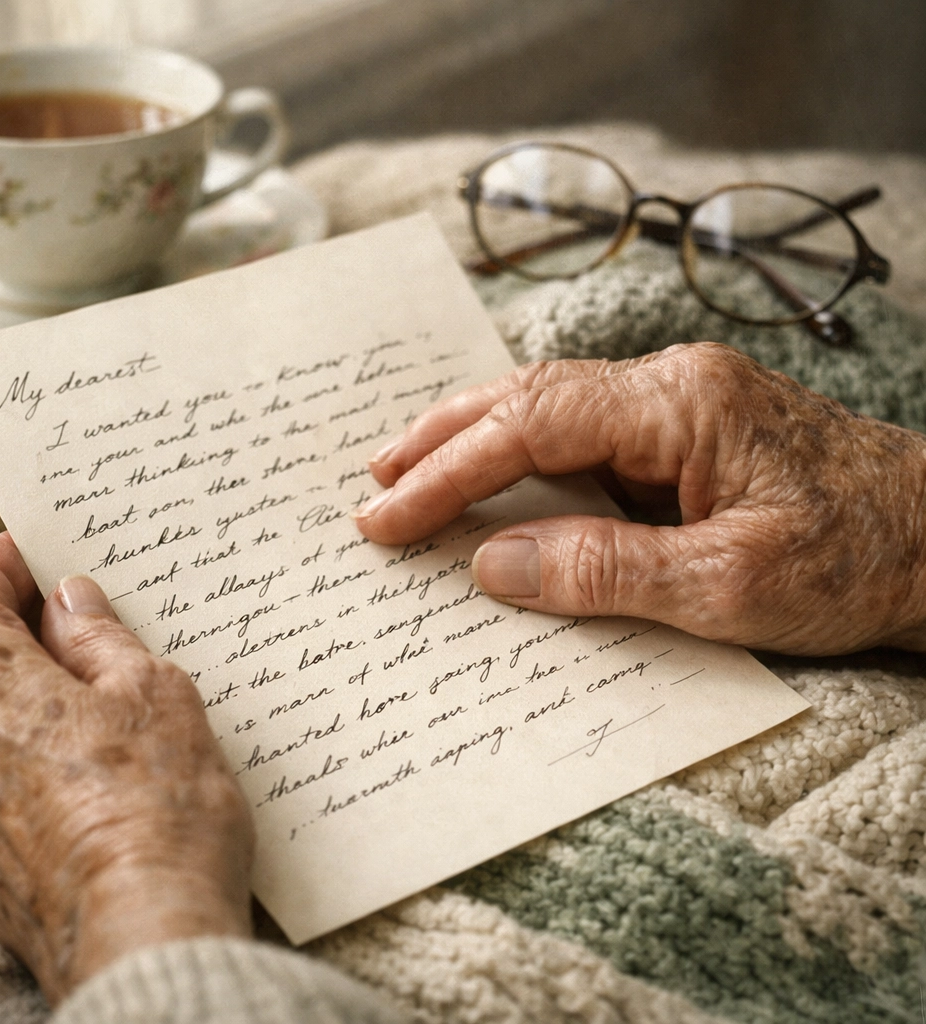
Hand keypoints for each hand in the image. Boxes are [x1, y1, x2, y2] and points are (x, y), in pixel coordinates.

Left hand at [0, 533, 253, 1003]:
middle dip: (21, 621)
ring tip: (93, 678)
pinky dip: (14, 737)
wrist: (140, 933)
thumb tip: (71, 602)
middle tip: (89, 611)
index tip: (57, 549)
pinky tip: (77, 745)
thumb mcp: (148, 688)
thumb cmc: (152, 802)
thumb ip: (98, 635)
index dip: (24, 558)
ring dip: (20, 680)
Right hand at [353, 343, 925, 655]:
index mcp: (681, 405)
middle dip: (442, 437)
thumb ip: (604, 570)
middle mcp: (671, 385)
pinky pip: (581, 434)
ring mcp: (677, 404)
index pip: (531, 425)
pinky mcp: (683, 435)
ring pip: (548, 406)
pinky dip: (522, 456)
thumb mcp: (729, 586)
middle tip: (373, 479)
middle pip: (526, 394)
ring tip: (408, 469)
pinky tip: (494, 477)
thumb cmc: (857, 561)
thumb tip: (492, 565)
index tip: (386, 516)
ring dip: (474, 438)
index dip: (448, 471)